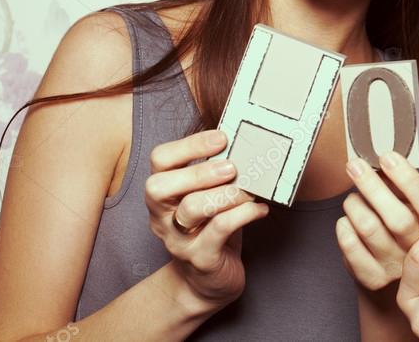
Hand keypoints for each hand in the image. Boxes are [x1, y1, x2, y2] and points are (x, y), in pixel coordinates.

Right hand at [145, 129, 268, 308]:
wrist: (210, 280)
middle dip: (198, 172)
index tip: (222, 138)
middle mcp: (162, 216)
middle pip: (159, 186)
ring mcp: (178, 239)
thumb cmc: (212, 228)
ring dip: (226, 194)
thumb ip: (217, 173)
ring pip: (191, 209)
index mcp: (163, 193)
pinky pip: (218, 231)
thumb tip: (247, 142)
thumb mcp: (210, 197)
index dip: (188, 145)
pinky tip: (260, 209)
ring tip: (250, 189)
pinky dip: (243, 214)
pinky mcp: (200, 258)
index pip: (159, 160)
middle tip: (232, 168)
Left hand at [336, 151, 418, 289]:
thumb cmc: (409, 232)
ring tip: (352, 197)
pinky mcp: (373, 278)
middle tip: (355, 165)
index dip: (407, 179)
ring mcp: (396, 266)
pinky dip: (344, 228)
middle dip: (372, 186)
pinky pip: (351, 248)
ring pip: (370, 229)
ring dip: (355, 205)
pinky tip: (347, 221)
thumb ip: (411, 182)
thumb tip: (394, 142)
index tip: (388, 157)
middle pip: (397, 218)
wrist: (403, 282)